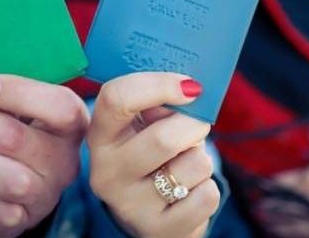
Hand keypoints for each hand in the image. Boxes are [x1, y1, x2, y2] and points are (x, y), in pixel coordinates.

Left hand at [0, 75, 88, 237]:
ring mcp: (46, 192)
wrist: (31, 192)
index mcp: (71, 125)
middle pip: (10, 137)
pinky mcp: (23, 218)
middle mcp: (65, 159)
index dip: (22, 94)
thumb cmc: (24, 139)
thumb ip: (9, 97)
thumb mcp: (27, 114)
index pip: (60, 107)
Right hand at [87, 72, 220, 237]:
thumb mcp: (144, 125)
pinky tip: (189, 191)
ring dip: (201, 159)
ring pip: (193, 165)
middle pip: (164, 137)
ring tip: (187, 165)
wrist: (152, 215)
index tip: (191, 87)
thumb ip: (158, 104)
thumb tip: (189, 90)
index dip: (159, 85)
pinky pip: (206, 196)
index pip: (116, 98)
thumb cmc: (153, 156)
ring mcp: (130, 206)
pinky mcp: (158, 230)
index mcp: (100, 135)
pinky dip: (207, 188)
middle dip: (194, 126)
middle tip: (197, 126)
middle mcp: (106, 172)